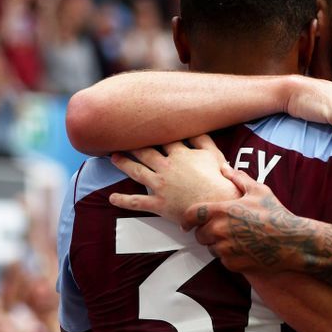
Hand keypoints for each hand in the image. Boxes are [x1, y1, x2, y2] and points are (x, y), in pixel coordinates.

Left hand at [109, 134, 236, 224]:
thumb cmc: (218, 180)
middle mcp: (166, 167)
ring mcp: (160, 185)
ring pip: (137, 171)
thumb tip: (195, 128)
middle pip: (145, 152)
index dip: (154, 133)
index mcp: (180, 154)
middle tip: (122, 140)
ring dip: (123, 164)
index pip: (164, 139)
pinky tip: (112, 197)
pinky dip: (123, 200)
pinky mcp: (158, 203)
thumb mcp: (214, 155)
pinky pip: (136, 202)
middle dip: (133, 146)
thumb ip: (203, 140)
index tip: (146, 127)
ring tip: (114, 158)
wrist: (216, 204)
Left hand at [184, 169, 304, 273]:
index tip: (186, 224)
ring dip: (218, 245)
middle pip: (199, 234)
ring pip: (211, 248)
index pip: (192, 214)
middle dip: (207, 233)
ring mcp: (225, 248)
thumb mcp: (259, 191)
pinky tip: (244, 250)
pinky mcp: (232, 263)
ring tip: (236, 240)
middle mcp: (219, 230)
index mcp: (222, 210)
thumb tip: (225, 167)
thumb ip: (239, 178)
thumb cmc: (275, 214)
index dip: (186, 219)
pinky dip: (229, 256)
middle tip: (222, 230)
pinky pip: (223, 260)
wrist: (291, 241)